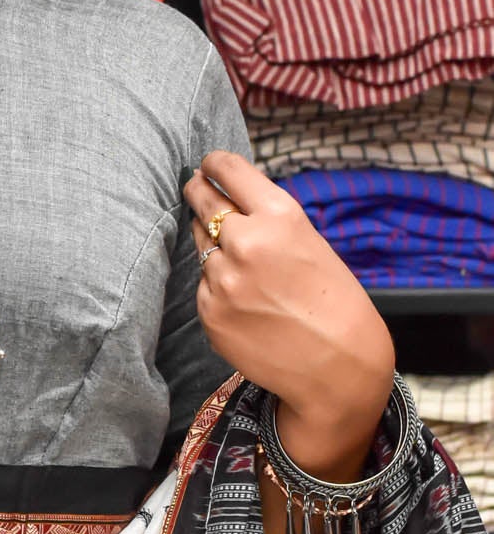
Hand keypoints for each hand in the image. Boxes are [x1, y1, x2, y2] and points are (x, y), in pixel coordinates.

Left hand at [182, 150, 394, 448]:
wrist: (338, 368)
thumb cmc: (334, 305)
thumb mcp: (310, 243)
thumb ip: (268, 221)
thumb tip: (231, 203)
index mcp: (280, 216)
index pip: (227, 170)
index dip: (213, 165)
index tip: (208, 165)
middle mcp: (245, 241)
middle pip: (201, 200)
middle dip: (198, 192)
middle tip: (195, 188)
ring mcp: (221, 278)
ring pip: (201, 246)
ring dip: (214, 247)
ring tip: (246, 267)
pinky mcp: (208, 311)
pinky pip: (204, 286)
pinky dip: (218, 288)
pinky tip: (248, 304)